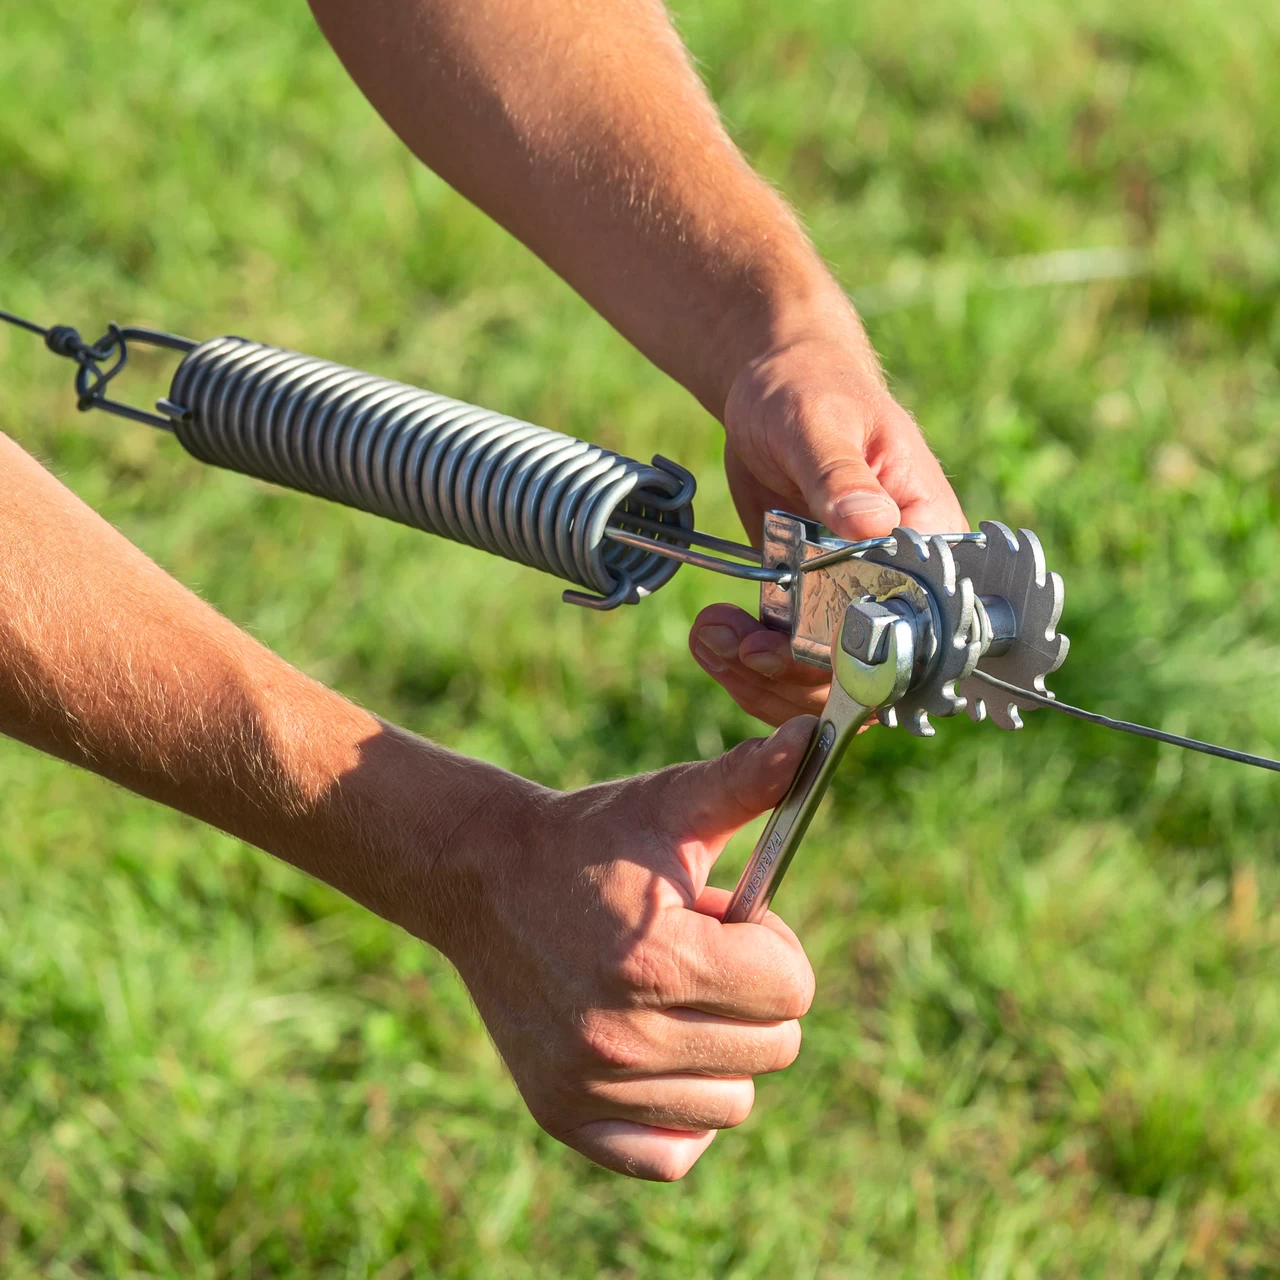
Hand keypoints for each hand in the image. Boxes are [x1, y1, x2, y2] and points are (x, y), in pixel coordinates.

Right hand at [427, 719, 816, 1180]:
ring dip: (721, 1049)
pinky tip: (662, 1057)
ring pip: (732, 1103)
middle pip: (774, 1047)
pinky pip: (670, 1154)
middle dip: (751, 992)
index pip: (792, 989)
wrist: (483, 877)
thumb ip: (747, 780)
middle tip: (693, 951)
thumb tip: (810, 735)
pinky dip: (682, 1114)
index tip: (723, 918)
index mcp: (657, 960)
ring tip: (666, 992)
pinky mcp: (563, 1115)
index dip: (771, 943)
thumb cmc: (590, 837)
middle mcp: (623, 1037)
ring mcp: (589, 1084)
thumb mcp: (667, 803)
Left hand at [699, 315, 966, 725]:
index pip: (925, 619)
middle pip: (875, 667)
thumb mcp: (820, 422)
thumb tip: (872, 524)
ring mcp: (851, 594)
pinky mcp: (808, 599)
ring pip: (826, 676)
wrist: (771, 385)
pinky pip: (788, 656)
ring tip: (713, 636)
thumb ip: (842, 476)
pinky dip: (746, 659)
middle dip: (803, 673)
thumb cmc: (811, 386)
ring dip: (765, 675)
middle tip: (745, 649)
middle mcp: (899, 577)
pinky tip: (711, 633)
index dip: (874, 654)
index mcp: (927, 532)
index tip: (811, 650)